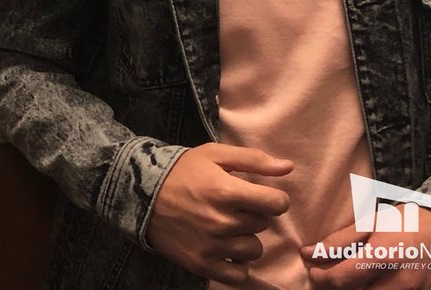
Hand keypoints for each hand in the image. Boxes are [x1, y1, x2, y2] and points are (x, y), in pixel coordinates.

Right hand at [146, 143, 292, 285]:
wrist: (141, 194)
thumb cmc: (182, 171)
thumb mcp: (215, 155)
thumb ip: (253, 160)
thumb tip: (288, 167)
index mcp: (226, 192)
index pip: (276, 204)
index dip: (274, 199)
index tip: (262, 196)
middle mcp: (221, 222)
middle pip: (262, 224)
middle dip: (253, 214)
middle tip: (233, 206)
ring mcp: (212, 246)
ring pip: (253, 250)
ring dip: (246, 238)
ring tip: (228, 226)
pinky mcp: (202, 264)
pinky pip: (239, 275)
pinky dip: (237, 264)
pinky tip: (227, 249)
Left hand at [304, 209, 430, 288]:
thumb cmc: (412, 222)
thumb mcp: (374, 224)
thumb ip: (339, 241)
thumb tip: (309, 253)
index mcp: (384, 257)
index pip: (341, 279)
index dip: (320, 277)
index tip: (313, 271)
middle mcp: (401, 283)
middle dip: (337, 288)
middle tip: (330, 276)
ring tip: (353, 280)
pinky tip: (374, 284)